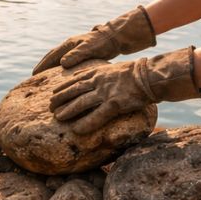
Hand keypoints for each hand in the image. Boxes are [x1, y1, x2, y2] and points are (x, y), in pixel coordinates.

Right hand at [32, 6, 155, 74]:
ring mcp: (75, 48)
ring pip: (58, 58)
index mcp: (69, 44)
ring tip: (44, 77)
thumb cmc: (103, 43)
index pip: (51, 55)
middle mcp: (70, 45)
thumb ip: (76, 55)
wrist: (116, 37)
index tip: (34, 75)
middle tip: (34, 77)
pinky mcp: (82, 52)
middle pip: (52, 56)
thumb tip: (62, 63)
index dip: (42, 66)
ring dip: (50, 67)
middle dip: (43, 66)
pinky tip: (61, 75)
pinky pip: (67, 61)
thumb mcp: (89, 49)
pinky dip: (60, 67)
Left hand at [50, 47, 200, 133]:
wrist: (151, 76)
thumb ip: (101, 74)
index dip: (63, 87)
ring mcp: (106, 93)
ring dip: (68, 110)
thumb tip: (91, 79)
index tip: (53, 93)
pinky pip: (97, 116)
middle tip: (50, 107)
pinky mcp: (115, 104)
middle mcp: (99, 82)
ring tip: (57, 117)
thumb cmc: (135, 73)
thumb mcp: (113, 69)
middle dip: (60, 99)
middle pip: (74, 90)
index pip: (75, 79)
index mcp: (98, 72)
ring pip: (81, 102)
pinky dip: (85, 124)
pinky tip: (76, 130)